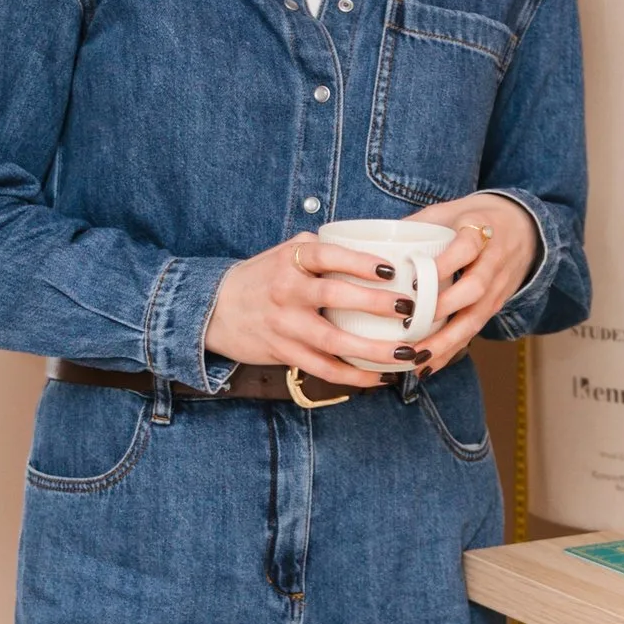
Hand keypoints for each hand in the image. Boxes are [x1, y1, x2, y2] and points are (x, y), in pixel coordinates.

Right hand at [205, 234, 415, 387]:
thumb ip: (320, 248)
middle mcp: (286, 291)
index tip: (391, 269)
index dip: (358, 261)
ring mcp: (285, 325)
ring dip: (373, 349)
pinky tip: (380, 376)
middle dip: (375, 304)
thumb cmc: (261, 278)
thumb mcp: (284, 252)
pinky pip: (324, 368)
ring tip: (406, 352)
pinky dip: (354, 375)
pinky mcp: (284, 352)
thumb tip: (372, 247)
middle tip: (409, 309)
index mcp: (290, 260)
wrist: (214, 310)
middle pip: (334, 297)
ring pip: (333, 340)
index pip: (326, 255)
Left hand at [407, 198, 539, 372]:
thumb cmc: (477, 217)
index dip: (443, 265)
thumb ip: (418, 225)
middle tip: (410, 325)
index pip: (467, 247)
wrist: (524, 227)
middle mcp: (495, 261)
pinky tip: (426, 365)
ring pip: (476, 318)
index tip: (414, 283)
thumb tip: (377, 244)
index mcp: (482, 230)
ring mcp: (499, 287)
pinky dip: (450, 350)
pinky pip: (474, 330)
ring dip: (446, 341)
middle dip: (443, 309)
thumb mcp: (450, 210)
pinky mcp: (496, 306)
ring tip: (416, 357)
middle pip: (475, 288)